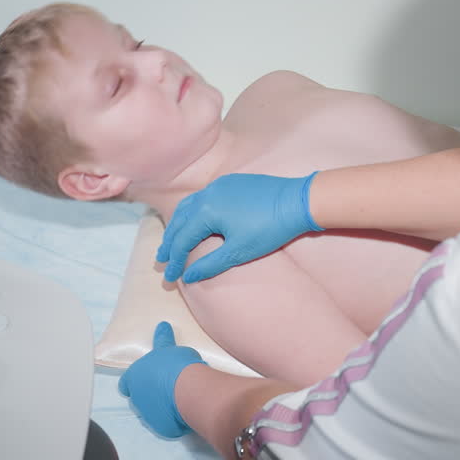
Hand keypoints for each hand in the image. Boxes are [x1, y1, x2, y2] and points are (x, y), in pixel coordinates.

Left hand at [118, 321, 206, 437]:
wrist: (188, 389)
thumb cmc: (178, 365)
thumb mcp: (170, 347)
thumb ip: (164, 345)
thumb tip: (163, 328)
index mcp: (135, 374)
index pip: (125, 382)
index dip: (132, 382)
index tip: (141, 380)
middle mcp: (136, 395)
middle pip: (137, 398)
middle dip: (148, 395)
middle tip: (164, 389)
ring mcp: (146, 413)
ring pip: (149, 412)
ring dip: (158, 408)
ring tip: (176, 402)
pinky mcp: (159, 427)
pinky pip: (163, 423)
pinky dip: (170, 419)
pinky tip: (182, 413)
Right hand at [157, 172, 322, 282]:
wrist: (297, 201)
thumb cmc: (270, 228)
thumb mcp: (239, 251)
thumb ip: (210, 264)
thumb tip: (188, 277)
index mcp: (206, 211)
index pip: (183, 239)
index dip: (175, 260)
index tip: (170, 276)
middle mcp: (207, 194)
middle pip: (180, 220)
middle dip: (170, 241)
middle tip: (162, 258)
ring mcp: (219, 185)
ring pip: (189, 206)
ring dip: (179, 224)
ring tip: (173, 241)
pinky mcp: (231, 182)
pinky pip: (203, 197)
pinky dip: (193, 212)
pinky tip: (195, 221)